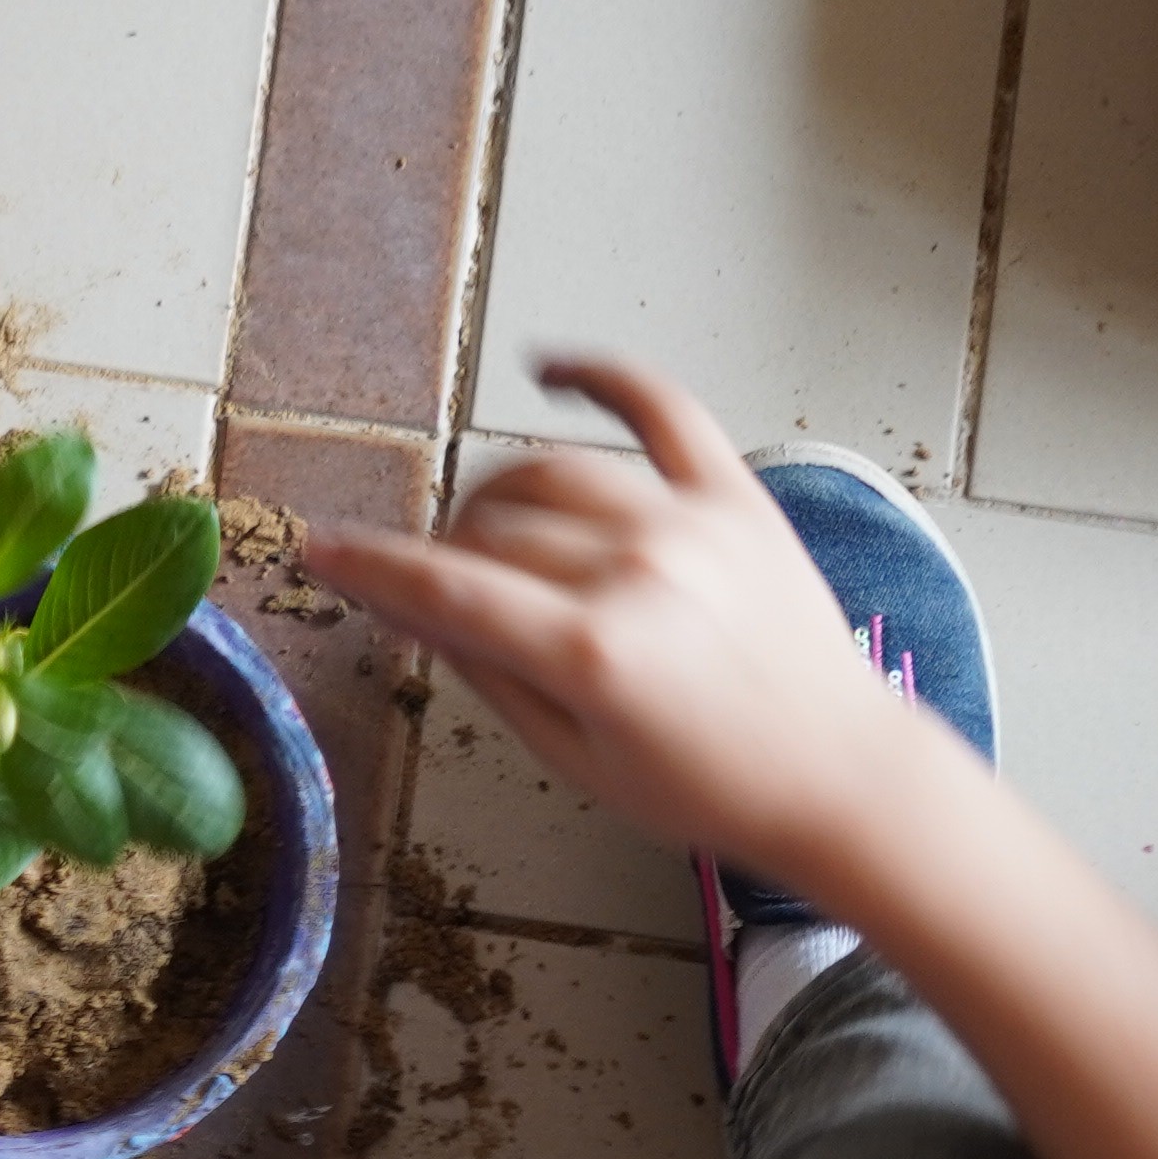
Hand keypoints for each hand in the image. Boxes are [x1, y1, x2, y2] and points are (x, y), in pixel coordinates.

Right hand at [295, 355, 961, 885]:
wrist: (838, 772)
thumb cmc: (715, 788)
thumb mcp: (579, 761)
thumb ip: (494, 677)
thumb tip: (423, 613)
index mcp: (595, 652)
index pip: (449, 591)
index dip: (371, 567)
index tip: (319, 549)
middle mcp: (640, 571)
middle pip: (494, 528)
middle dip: (442, 548)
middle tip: (433, 581)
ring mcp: (691, 523)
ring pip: (552, 472)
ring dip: (498, 491)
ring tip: (484, 526)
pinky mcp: (735, 496)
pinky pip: (659, 408)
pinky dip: (599, 378)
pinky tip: (548, 369)